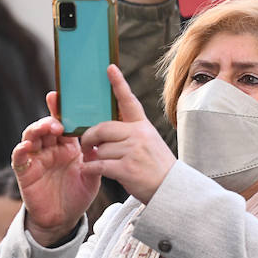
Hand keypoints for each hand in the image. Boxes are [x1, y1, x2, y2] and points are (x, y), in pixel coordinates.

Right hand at [13, 93, 101, 246]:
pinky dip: (22, 150)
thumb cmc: (77, 194)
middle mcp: (50, 149)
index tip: (62, 96)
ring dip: (38, 129)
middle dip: (51, 117)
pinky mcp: (25, 172)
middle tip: (59, 117)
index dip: (61, 110)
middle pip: (47, 126)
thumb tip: (105, 137)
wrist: (64, 218)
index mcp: (67, 146)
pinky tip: (27, 146)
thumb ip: (95, 157)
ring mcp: (37, 159)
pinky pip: (20, 158)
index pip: (64, 123)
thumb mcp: (92, 173)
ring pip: (32, 137)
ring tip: (48, 127)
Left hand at [78, 66, 175, 204]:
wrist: (172, 189)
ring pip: (99, 149)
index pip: (129, 101)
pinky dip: (90, 168)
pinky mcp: (127, 168)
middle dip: (89, 137)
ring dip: (93, 157)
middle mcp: (139, 135)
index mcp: (143, 126)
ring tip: (96, 163)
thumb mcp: (149, 143)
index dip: (118, 83)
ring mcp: (133, 151)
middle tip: (86, 145)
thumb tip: (101, 131)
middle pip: (102, 128)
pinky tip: (88, 170)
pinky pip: (98, 165)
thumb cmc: (156, 167)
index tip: (109, 68)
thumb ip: (130, 133)